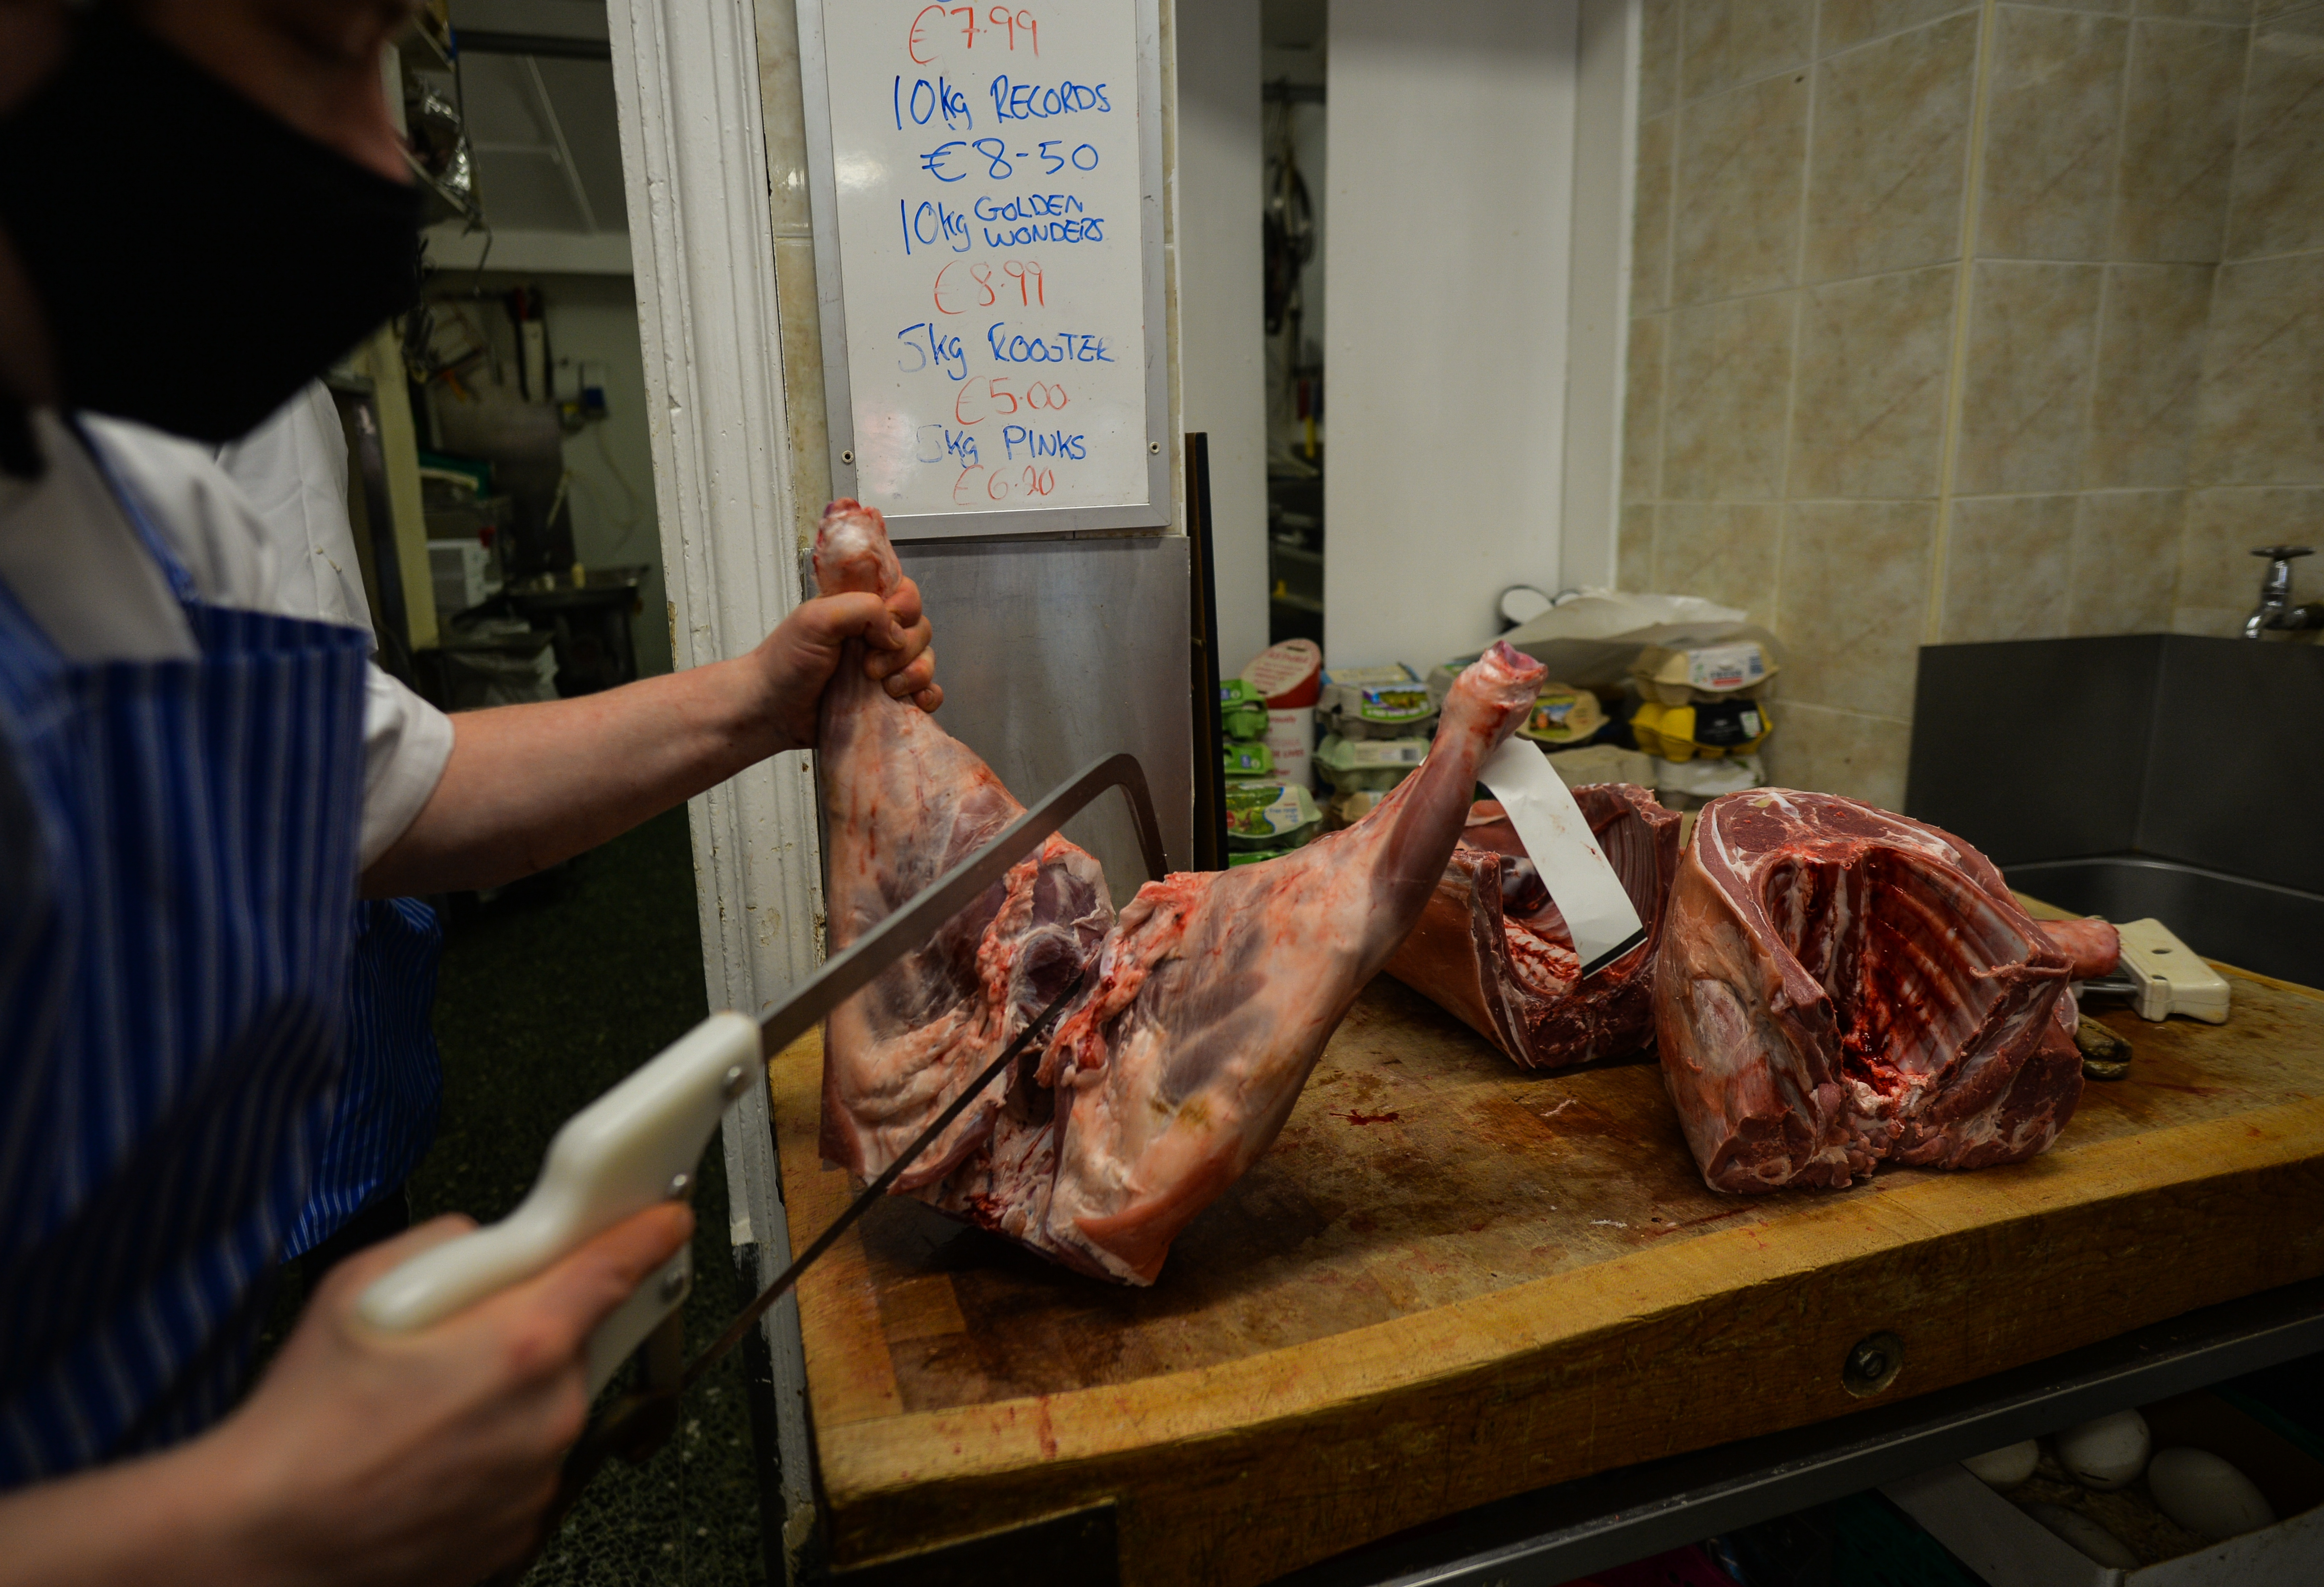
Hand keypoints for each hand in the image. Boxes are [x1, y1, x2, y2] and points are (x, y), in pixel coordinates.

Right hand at [213, 1205, 692, 1584]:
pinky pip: (522, 1470)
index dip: (646, 1235)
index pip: (615, 1267)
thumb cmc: (299, 1426)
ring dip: (502, 1401)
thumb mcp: (361, 1287)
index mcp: (522, 1342)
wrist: (258, 1541)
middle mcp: (546, 1414)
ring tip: (417, 1416)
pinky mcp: (518, 1532)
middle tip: (454, 1348)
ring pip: (544, 1411)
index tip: (667, 1223)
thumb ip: (445, 1249)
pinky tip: (423, 1460)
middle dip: (527, 1333)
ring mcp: (536, 1480)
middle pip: (570, 1344)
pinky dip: (487, 1458)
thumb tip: (484, 1246)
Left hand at [749, 574, 942, 751]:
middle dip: (904, 649)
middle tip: (869, 667)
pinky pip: (927, 692)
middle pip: (920, 629)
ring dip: (916, 673)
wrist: (772, 711)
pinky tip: (916, 702)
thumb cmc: (784, 663)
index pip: (905, 594)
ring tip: (886, 688)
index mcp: (860, 609)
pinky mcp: (889, 698)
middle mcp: (876, 635)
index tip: (882, 627)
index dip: (903, 610)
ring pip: (927, 660)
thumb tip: (896, 633)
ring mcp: (886, 668)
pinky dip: (929, 695)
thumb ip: (861, 609)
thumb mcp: (816, 619)